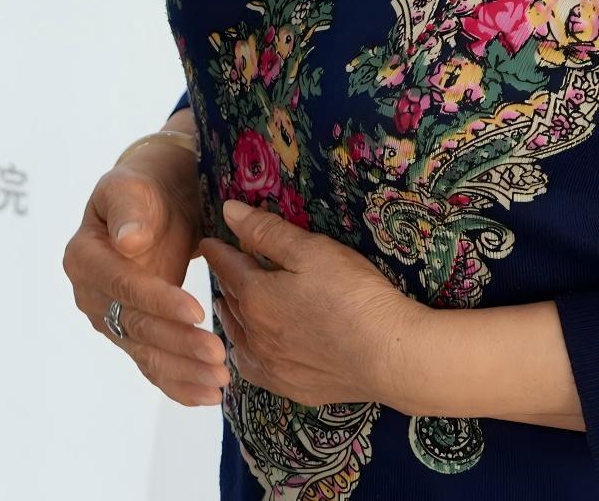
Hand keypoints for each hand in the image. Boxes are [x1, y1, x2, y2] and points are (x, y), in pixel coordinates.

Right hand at [64, 133, 224, 404]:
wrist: (160, 199)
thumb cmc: (147, 185)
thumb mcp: (135, 184)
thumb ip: (130, 208)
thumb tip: (128, 241)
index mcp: (83, 256)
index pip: (122, 285)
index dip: (157, 300)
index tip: (196, 309)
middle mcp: (91, 295)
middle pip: (136, 326)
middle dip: (178, 343)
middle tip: (218, 354)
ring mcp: (111, 319)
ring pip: (147, 352)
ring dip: (183, 370)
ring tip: (221, 380)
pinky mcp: (133, 335)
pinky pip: (154, 365)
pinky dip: (179, 383)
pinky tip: (208, 395)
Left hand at [200, 198, 430, 410]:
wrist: (390, 357)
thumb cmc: (354, 295)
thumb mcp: (313, 251)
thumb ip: (267, 232)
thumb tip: (228, 212)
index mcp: (256, 296)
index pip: (227, 267)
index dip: (218, 251)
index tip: (208, 243)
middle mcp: (254, 333)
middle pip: (232, 300)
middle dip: (226, 281)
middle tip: (223, 270)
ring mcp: (271, 364)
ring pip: (238, 336)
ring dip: (231, 317)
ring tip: (228, 305)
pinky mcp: (290, 386)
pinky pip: (253, 369)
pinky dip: (244, 354)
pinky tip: (249, 350)